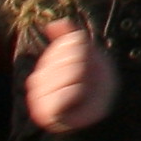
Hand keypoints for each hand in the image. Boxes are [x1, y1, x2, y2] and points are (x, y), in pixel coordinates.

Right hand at [24, 17, 119, 133]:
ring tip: (81, 92)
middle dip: (83, 68)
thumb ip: (71, 37)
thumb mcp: (90, 57)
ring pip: (64, 75)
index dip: (84, 52)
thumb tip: (53, 24)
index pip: (66, 44)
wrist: (103, 116)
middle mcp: (37, 79)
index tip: (87, 66)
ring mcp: (38, 96)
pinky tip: (76, 99)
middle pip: (64, 58)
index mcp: (47, 64)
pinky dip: (74, 95)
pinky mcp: (44, 112)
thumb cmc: (96, 87)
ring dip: (80, 83)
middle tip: (85, 82)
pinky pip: (62, 95)